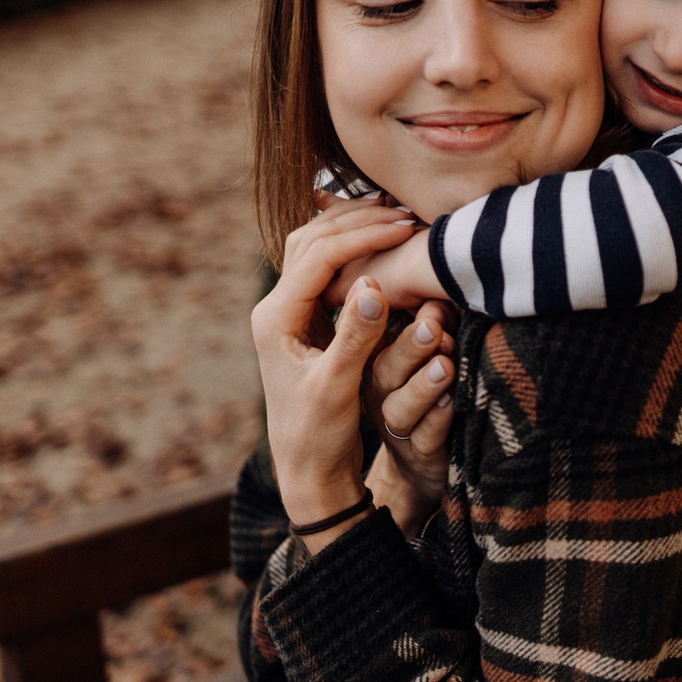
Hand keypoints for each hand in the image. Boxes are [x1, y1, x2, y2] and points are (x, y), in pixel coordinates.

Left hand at [249, 197, 418, 552]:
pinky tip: (380, 241)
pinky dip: (351, 248)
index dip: (364, 237)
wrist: (306, 469)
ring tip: (394, 215)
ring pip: (314, 248)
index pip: (320, 256)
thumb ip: (355, 336)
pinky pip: (325, 268)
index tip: (406, 227)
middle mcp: (276, 308)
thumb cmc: (319, 435)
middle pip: (311, 241)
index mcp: (276, 318)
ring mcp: (289, 313)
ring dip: (352, 228)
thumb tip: (374, 286)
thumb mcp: (338, 387)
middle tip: (405, 212)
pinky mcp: (306, 321)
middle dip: (357, 222)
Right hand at [365, 301, 456, 534]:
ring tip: (445, 366)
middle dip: (411, 346)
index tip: (425, 298)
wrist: (421, 467)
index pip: (378, 336)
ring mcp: (399, 425)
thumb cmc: (429, 394)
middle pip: (388, 369)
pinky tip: (452, 404)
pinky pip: (426, 437)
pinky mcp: (421, 454)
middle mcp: (382, 393)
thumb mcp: (428, 353)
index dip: (397, 318)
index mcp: (379, 363)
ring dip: (424, 384)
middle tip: (432, 326)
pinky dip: (439, 420)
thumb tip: (445, 276)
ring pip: (402, 407)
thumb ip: (432, 320)